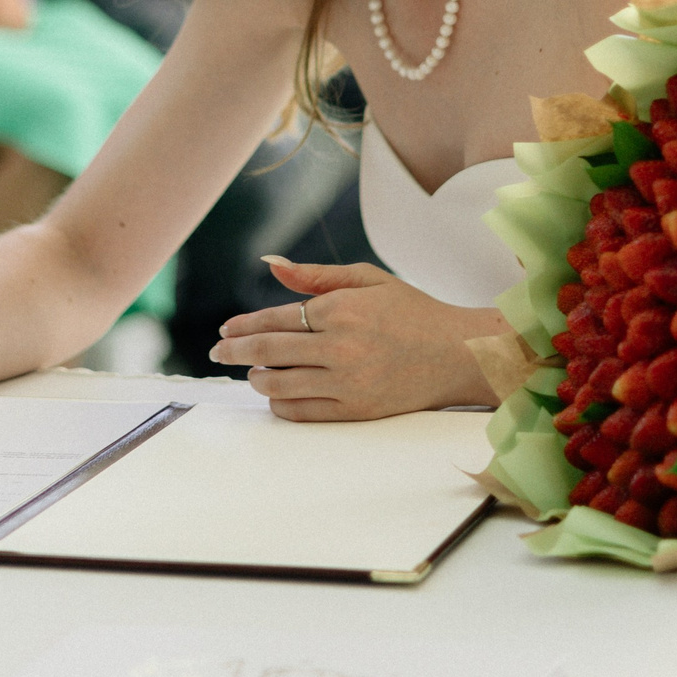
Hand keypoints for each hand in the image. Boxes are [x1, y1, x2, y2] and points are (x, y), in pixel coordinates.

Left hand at [208, 257, 500, 420]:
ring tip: (250, 373)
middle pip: (268, 352)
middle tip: (217, 352)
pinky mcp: (356, 410)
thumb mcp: (367, 279)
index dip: (243, 325)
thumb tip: (269, 264)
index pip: (275, 319)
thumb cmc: (412, 311)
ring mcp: (348, 382)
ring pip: (279, 385)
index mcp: (342, 308)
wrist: (458, 354)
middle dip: (234, 352)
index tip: (223, 329)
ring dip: (256, 379)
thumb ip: (315, 275)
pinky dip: (279, 405)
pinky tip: (275, 395)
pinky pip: (301, 412)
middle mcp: (341, 346)